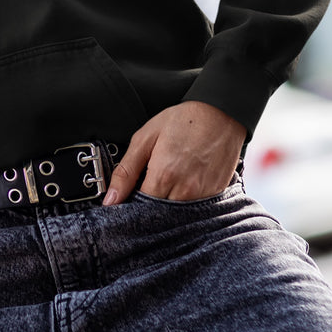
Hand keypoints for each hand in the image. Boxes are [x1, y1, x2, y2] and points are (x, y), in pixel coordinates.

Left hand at [103, 101, 246, 204]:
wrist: (220, 114)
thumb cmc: (183, 121)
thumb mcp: (146, 137)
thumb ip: (126, 170)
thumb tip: (111, 199)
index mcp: (163, 176)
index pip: (139, 211)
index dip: (130, 208)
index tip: (126, 202)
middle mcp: (184, 191)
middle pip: (158, 217)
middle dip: (147, 210)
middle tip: (144, 192)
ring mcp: (202, 196)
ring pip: (176, 217)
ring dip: (165, 208)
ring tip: (164, 185)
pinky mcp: (215, 196)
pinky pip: (194, 211)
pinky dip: (184, 204)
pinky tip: (181, 186)